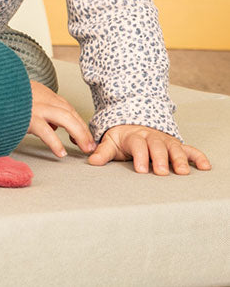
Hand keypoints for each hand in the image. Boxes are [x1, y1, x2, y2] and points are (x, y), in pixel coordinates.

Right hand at [27, 81, 94, 157]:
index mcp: (38, 91)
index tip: (84, 135)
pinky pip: (43, 129)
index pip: (65, 106)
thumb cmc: (0, 102)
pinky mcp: (24, 116)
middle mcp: (38, 95)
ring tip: (84, 148)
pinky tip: (60, 152)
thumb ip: (39, 112)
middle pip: (68, 110)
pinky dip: (54, 141)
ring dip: (78, 132)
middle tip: (89, 145)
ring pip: (63, 116)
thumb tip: (53, 128)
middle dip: (82, 128)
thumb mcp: (23, 104)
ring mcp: (32, 105)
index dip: (77, 121)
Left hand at [87, 124, 211, 174]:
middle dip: (160, 158)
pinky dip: (198, 157)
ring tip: (182, 172)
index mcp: (134, 137)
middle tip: (161, 172)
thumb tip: (92, 162)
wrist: (134, 124)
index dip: (140, 156)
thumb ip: (103, 152)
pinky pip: (189, 150)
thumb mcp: (111, 142)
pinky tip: (205, 167)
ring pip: (174, 147)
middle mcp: (151, 137)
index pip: (137, 145)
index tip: (141, 170)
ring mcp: (165, 141)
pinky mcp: (176, 145)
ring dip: (179, 159)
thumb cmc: (122, 138)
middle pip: (157, 146)